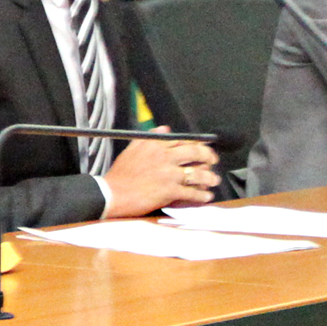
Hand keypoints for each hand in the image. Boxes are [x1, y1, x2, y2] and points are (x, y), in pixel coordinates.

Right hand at [101, 136, 219, 217]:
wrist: (112, 194)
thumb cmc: (120, 174)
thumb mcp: (132, 149)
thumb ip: (149, 138)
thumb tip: (164, 129)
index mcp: (155, 145)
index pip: (182, 140)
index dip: (197, 143)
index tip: (203, 147)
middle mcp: (164, 157)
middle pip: (195, 152)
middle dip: (208, 156)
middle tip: (213, 161)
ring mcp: (168, 174)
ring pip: (197, 173)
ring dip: (209, 177)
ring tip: (214, 180)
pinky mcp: (170, 191)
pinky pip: (191, 192)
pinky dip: (201, 195)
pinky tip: (207, 196)